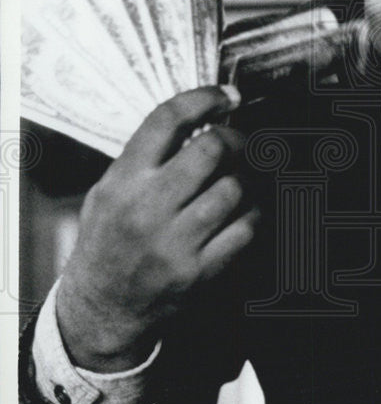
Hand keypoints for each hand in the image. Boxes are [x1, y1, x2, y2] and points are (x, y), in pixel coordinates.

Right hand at [56, 85, 259, 370]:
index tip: (227, 96)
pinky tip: (248, 209)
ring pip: (235, 188)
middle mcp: (147, 208)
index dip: (204, 99)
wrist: (103, 307)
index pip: (167, 121)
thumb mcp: (107, 192)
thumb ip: (145, 158)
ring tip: (243, 178)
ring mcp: (175, 242)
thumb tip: (200, 121)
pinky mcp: (200, 271)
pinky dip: (255, 213)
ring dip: (248, 177)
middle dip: (235, 138)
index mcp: (123, 180)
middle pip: (211, 150)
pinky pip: (246, 229)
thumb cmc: (108, 241)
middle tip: (240, 143)